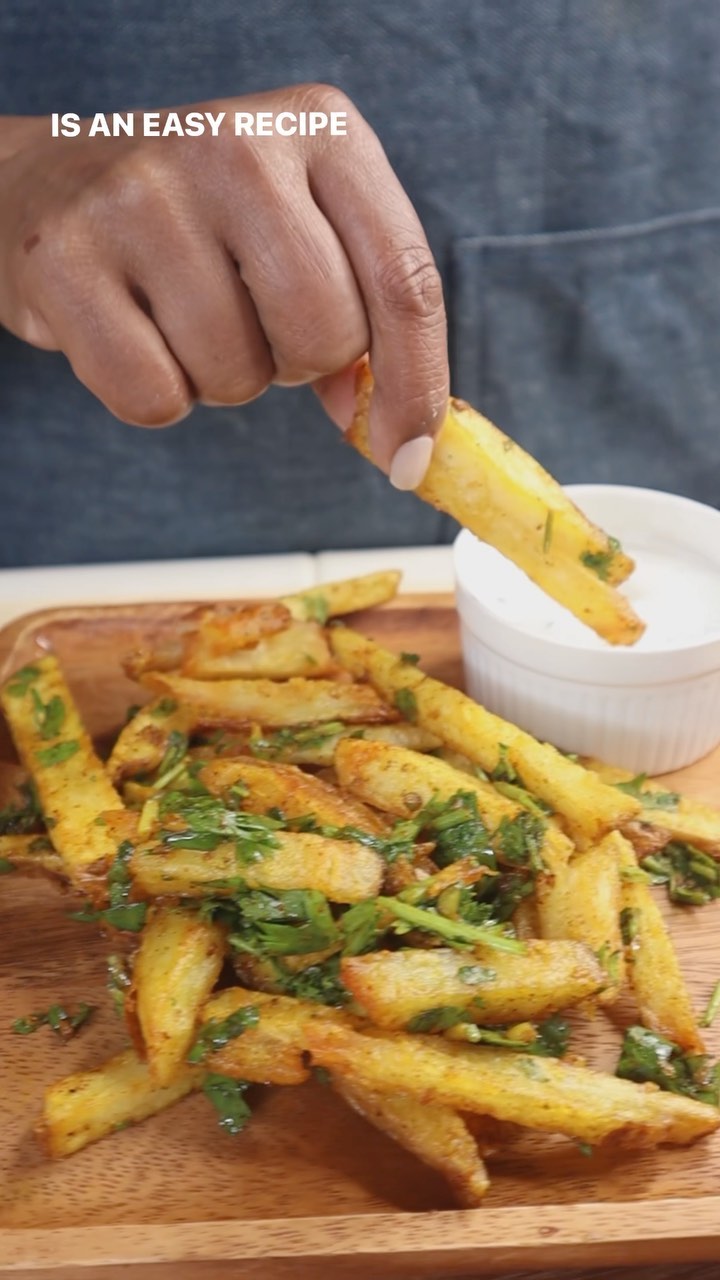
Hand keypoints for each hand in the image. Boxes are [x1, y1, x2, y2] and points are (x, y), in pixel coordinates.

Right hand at [0, 87, 447, 486]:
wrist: (51, 185)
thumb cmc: (203, 224)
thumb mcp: (300, 226)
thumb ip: (363, 309)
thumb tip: (396, 433)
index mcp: (319, 127)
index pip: (405, 280)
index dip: (415, 386)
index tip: (409, 455)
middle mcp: (234, 146)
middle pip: (325, 335)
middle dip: (298, 366)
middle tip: (254, 327)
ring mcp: (142, 196)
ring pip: (238, 375)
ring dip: (222, 379)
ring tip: (183, 315)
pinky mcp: (64, 257)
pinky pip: (155, 397)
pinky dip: (155, 395)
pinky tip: (135, 332)